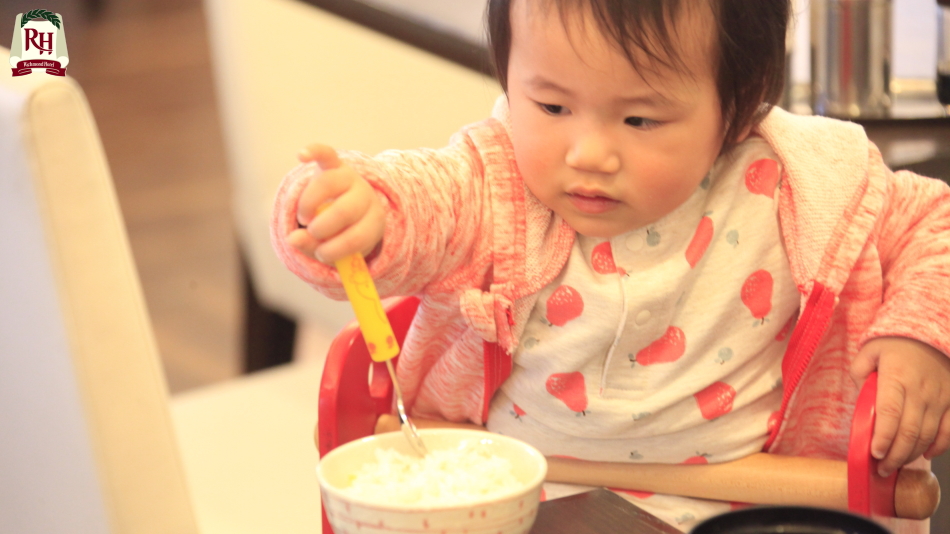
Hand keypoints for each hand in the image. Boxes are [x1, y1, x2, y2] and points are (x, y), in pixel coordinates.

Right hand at [286, 144, 384, 263]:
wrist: (354, 207)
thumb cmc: (342, 231)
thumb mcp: (335, 245)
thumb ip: (315, 246)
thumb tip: (292, 239)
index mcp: (373, 220)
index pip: (358, 236)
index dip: (338, 247)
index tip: (322, 254)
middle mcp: (365, 196)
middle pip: (344, 210)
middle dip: (324, 227)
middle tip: (313, 233)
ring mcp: (350, 177)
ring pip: (328, 184)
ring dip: (309, 204)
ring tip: (304, 218)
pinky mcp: (334, 164)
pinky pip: (326, 154)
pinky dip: (313, 152)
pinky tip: (301, 155)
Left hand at [851, 337, 949, 476]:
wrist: (930, 331)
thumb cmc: (895, 343)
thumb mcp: (869, 351)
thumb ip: (859, 374)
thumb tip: (860, 398)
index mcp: (897, 378)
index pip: (889, 414)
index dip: (882, 438)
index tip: (873, 454)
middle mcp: (921, 391)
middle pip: (908, 432)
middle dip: (894, 456)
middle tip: (881, 469)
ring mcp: (940, 398)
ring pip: (927, 436)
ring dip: (911, 455)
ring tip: (895, 464)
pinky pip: (949, 431)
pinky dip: (938, 447)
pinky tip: (923, 454)